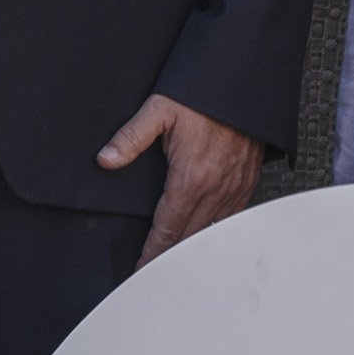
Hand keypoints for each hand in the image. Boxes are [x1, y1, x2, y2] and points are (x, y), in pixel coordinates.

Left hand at [98, 94, 263, 264]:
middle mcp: (216, 188)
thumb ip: (131, 137)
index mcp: (191, 178)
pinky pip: (231, 217)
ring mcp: (235, 186)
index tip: (140, 270)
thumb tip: (106, 159)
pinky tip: (204, 234)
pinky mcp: (247, 180)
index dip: (151, 254)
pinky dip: (215, 231)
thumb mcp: (160, 109)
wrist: (243, 80)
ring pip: (211, 231)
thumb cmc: (204, 94)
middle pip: (189, 238)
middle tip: (152, 274)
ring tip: (175, 262)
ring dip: (192, 247)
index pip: (166, 230)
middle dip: (169, 259)